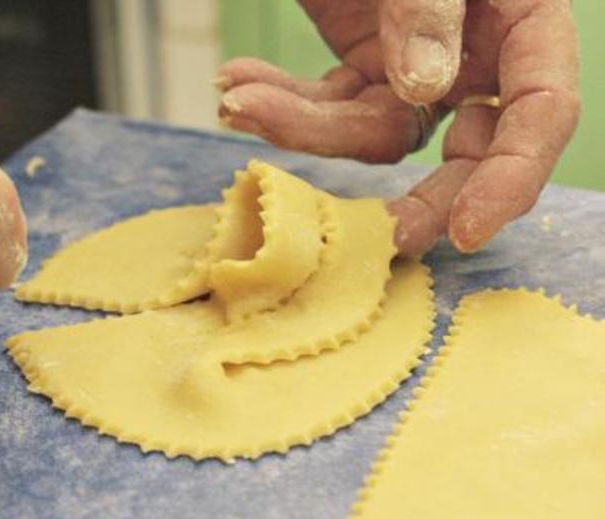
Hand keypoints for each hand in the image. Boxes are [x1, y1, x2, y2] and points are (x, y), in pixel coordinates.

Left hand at [216, 0, 579, 255]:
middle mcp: (475, 59)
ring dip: (302, 124)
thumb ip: (429, 6)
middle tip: (377, 237)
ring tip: (237, 96)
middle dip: (417, 197)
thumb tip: (425, 88)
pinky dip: (281, 101)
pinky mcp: (361, 71)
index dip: (511, 177)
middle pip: (465, 153)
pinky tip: (236, 84)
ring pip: (373, 133)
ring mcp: (416, 71)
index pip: (539, 110)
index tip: (465, 230)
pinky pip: (327, 106)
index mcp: (521, 23)